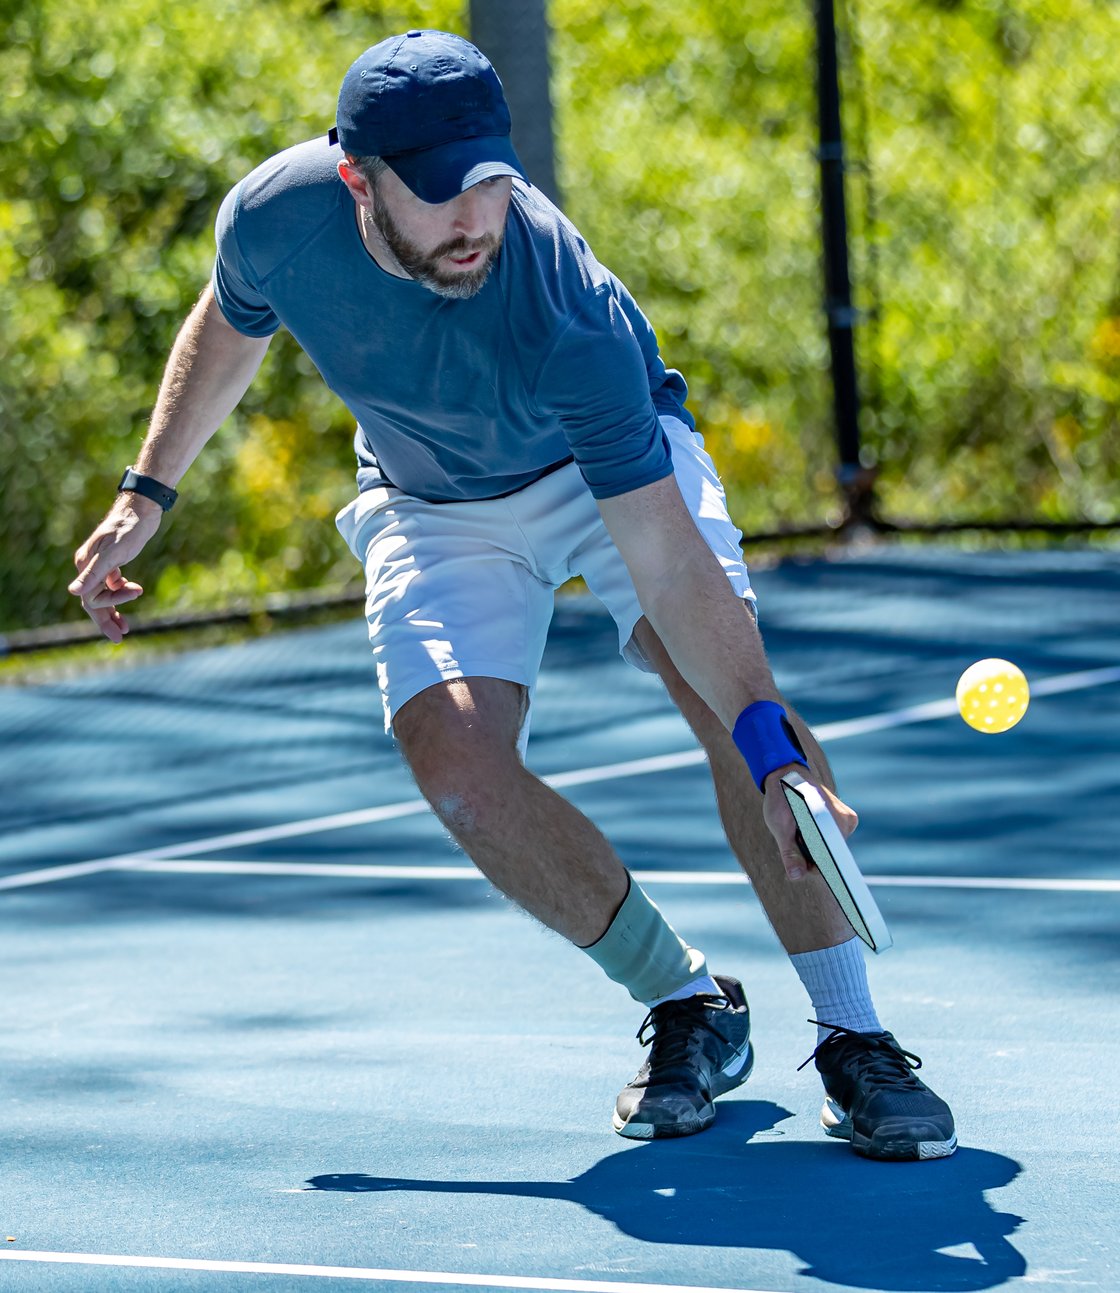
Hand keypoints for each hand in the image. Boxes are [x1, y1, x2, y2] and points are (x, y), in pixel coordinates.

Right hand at [69, 495, 163, 642]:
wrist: (142, 509)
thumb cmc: (128, 529)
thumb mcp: (113, 554)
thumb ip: (95, 574)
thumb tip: (73, 593)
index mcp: (85, 564)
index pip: (91, 598)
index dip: (107, 611)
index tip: (131, 611)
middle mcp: (89, 565)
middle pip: (94, 600)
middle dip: (107, 619)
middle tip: (119, 638)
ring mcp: (101, 563)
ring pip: (104, 593)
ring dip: (115, 608)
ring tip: (125, 626)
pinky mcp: (113, 560)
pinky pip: (112, 583)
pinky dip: (121, 591)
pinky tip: (133, 591)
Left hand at [762, 770, 857, 881]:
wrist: (787, 775)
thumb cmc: (781, 799)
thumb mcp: (780, 825)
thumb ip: (789, 852)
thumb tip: (797, 876)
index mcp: (831, 821)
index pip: (834, 859)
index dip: (828, 874)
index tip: (837, 893)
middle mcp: (845, 821)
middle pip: (831, 856)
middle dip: (812, 858)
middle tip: (796, 838)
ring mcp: (848, 820)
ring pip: (831, 850)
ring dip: (815, 848)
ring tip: (801, 829)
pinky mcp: (847, 820)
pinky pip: (833, 841)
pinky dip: (820, 840)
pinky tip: (808, 826)